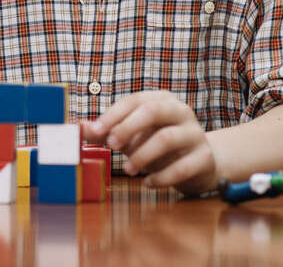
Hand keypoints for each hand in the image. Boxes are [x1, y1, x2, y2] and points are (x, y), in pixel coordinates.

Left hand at [81, 90, 218, 194]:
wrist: (200, 163)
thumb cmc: (159, 145)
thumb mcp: (133, 136)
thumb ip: (107, 131)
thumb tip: (78, 128)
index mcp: (161, 100)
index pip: (135, 100)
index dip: (114, 114)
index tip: (97, 131)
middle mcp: (180, 111)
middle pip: (153, 111)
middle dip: (128, 128)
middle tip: (111, 146)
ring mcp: (195, 133)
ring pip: (168, 139)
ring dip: (143, 155)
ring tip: (128, 170)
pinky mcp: (204, 157)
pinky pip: (182, 166)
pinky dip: (162, 177)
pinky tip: (148, 183)